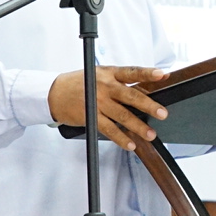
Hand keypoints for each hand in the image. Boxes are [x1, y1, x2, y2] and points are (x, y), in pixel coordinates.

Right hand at [48, 66, 167, 150]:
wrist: (54, 93)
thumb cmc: (80, 83)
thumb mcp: (100, 75)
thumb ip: (121, 81)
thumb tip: (147, 89)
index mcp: (109, 73)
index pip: (132, 72)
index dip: (147, 73)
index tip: (162, 74)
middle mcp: (105, 86)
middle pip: (130, 96)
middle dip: (148, 105)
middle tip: (162, 113)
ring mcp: (98, 102)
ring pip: (122, 115)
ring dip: (138, 126)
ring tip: (150, 134)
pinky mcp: (91, 116)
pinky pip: (109, 129)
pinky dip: (121, 138)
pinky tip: (130, 144)